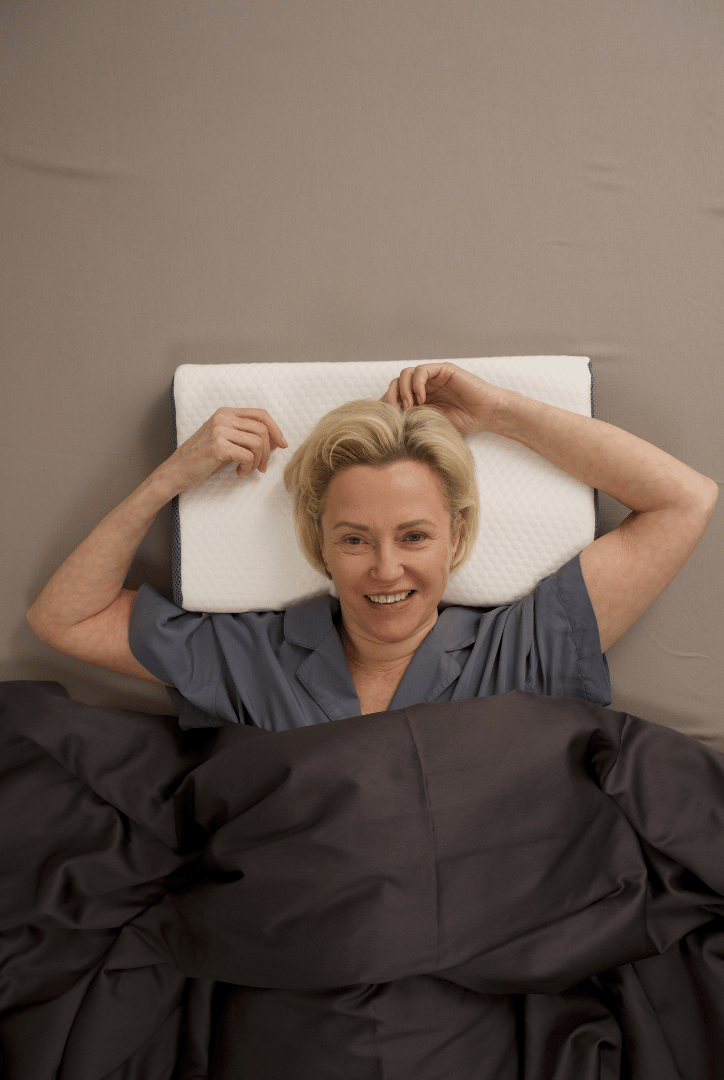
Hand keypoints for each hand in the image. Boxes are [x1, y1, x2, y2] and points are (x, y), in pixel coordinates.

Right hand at [157, 407, 287, 494]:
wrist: (176, 471)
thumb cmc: (202, 458)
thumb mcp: (226, 441)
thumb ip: (247, 437)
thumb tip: (276, 441)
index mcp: (226, 413)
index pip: (261, 414)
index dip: (276, 429)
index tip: (282, 445)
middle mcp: (223, 418)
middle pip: (262, 429)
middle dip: (268, 451)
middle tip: (262, 467)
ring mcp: (220, 430)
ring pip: (258, 443)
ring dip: (258, 461)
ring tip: (247, 470)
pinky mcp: (218, 446)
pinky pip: (248, 456)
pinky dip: (248, 468)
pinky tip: (238, 472)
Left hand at [380, 363, 507, 435]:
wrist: (487, 415)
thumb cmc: (463, 423)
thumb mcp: (431, 424)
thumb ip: (413, 419)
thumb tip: (389, 422)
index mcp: (420, 398)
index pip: (395, 395)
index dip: (388, 405)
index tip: (388, 420)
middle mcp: (424, 386)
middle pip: (396, 383)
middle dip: (391, 397)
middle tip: (395, 412)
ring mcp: (433, 377)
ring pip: (406, 374)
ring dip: (402, 390)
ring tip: (409, 406)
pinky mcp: (443, 370)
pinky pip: (422, 371)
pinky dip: (416, 384)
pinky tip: (421, 399)